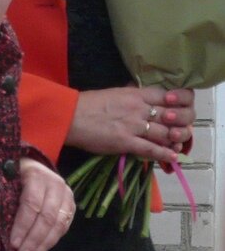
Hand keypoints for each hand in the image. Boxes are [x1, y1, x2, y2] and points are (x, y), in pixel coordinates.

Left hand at [10, 158, 74, 250]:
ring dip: (43, 245)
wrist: (34, 163)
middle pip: (46, 217)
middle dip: (33, 239)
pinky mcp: (71, 206)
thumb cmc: (14, 172)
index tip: (13, 243)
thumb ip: (6, 195)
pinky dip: (51, 242)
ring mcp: (66, 195)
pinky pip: (63, 227)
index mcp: (37, 174)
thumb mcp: (7, 177)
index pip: (31, 204)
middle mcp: (55, 184)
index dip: (22, 225)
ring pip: (58, 225)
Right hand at [67, 86, 193, 162]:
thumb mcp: (113, 93)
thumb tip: (141, 97)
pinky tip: (172, 157)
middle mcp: (138, 108)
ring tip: (177, 145)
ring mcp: (133, 126)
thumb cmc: (88, 104)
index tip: (179, 110)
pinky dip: (164, 154)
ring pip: (165, 133)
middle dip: (179, 124)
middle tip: (180, 130)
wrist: (69, 116)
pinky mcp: (126, 142)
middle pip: (171, 116)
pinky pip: (152, 149)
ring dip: (174, 140)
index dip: (178, 103)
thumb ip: (131, 96)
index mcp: (134, 94)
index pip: (167, 96)